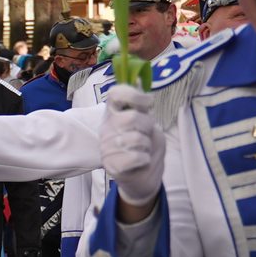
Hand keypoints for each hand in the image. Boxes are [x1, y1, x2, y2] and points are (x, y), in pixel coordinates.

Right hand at [100, 94, 167, 209]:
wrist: (144, 176)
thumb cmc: (145, 146)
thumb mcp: (146, 122)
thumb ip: (141, 106)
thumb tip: (140, 80)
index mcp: (113, 113)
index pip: (116, 93)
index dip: (134, 95)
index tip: (149, 103)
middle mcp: (106, 127)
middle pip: (132, 117)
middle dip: (148, 126)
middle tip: (146, 134)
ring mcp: (106, 146)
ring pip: (137, 139)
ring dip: (147, 146)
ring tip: (142, 150)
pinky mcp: (111, 164)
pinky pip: (136, 157)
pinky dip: (145, 159)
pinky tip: (141, 161)